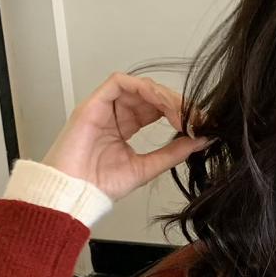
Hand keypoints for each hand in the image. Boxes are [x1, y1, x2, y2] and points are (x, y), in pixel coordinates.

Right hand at [42, 72, 213, 202]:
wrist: (74, 194)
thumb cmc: (99, 185)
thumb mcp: (146, 167)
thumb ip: (172, 152)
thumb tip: (201, 140)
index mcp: (125, 127)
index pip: (157, 108)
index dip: (179, 111)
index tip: (199, 123)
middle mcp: (115, 114)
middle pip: (150, 94)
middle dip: (176, 103)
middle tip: (195, 117)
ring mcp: (103, 107)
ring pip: (139, 86)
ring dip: (164, 96)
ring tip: (181, 113)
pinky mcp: (92, 104)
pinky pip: (119, 82)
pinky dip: (143, 88)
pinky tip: (160, 103)